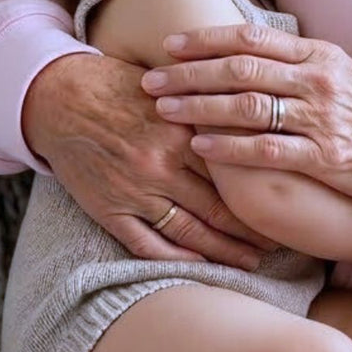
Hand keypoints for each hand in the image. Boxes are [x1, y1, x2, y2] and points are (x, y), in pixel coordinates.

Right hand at [22, 52, 276, 266]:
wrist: (64, 98)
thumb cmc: (123, 87)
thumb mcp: (172, 88)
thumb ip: (207, 105)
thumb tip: (253, 110)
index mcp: (182, 131)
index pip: (234, 168)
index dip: (262, 188)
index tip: (287, 199)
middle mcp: (162, 165)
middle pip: (218, 206)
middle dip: (250, 228)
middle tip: (279, 242)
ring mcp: (135, 191)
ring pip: (189, 231)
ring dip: (222, 250)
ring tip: (250, 261)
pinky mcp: (110, 210)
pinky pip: (147, 244)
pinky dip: (175, 258)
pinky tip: (199, 264)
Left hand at [142, 25, 351, 208]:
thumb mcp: (338, 69)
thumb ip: (295, 59)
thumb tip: (244, 47)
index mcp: (317, 53)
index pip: (252, 37)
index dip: (207, 40)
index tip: (171, 45)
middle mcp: (316, 79)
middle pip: (240, 68)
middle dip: (190, 74)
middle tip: (151, 78)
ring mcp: (320, 117)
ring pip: (247, 106)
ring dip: (200, 107)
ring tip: (164, 110)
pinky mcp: (323, 156)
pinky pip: (266, 150)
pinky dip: (229, 148)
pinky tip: (200, 147)